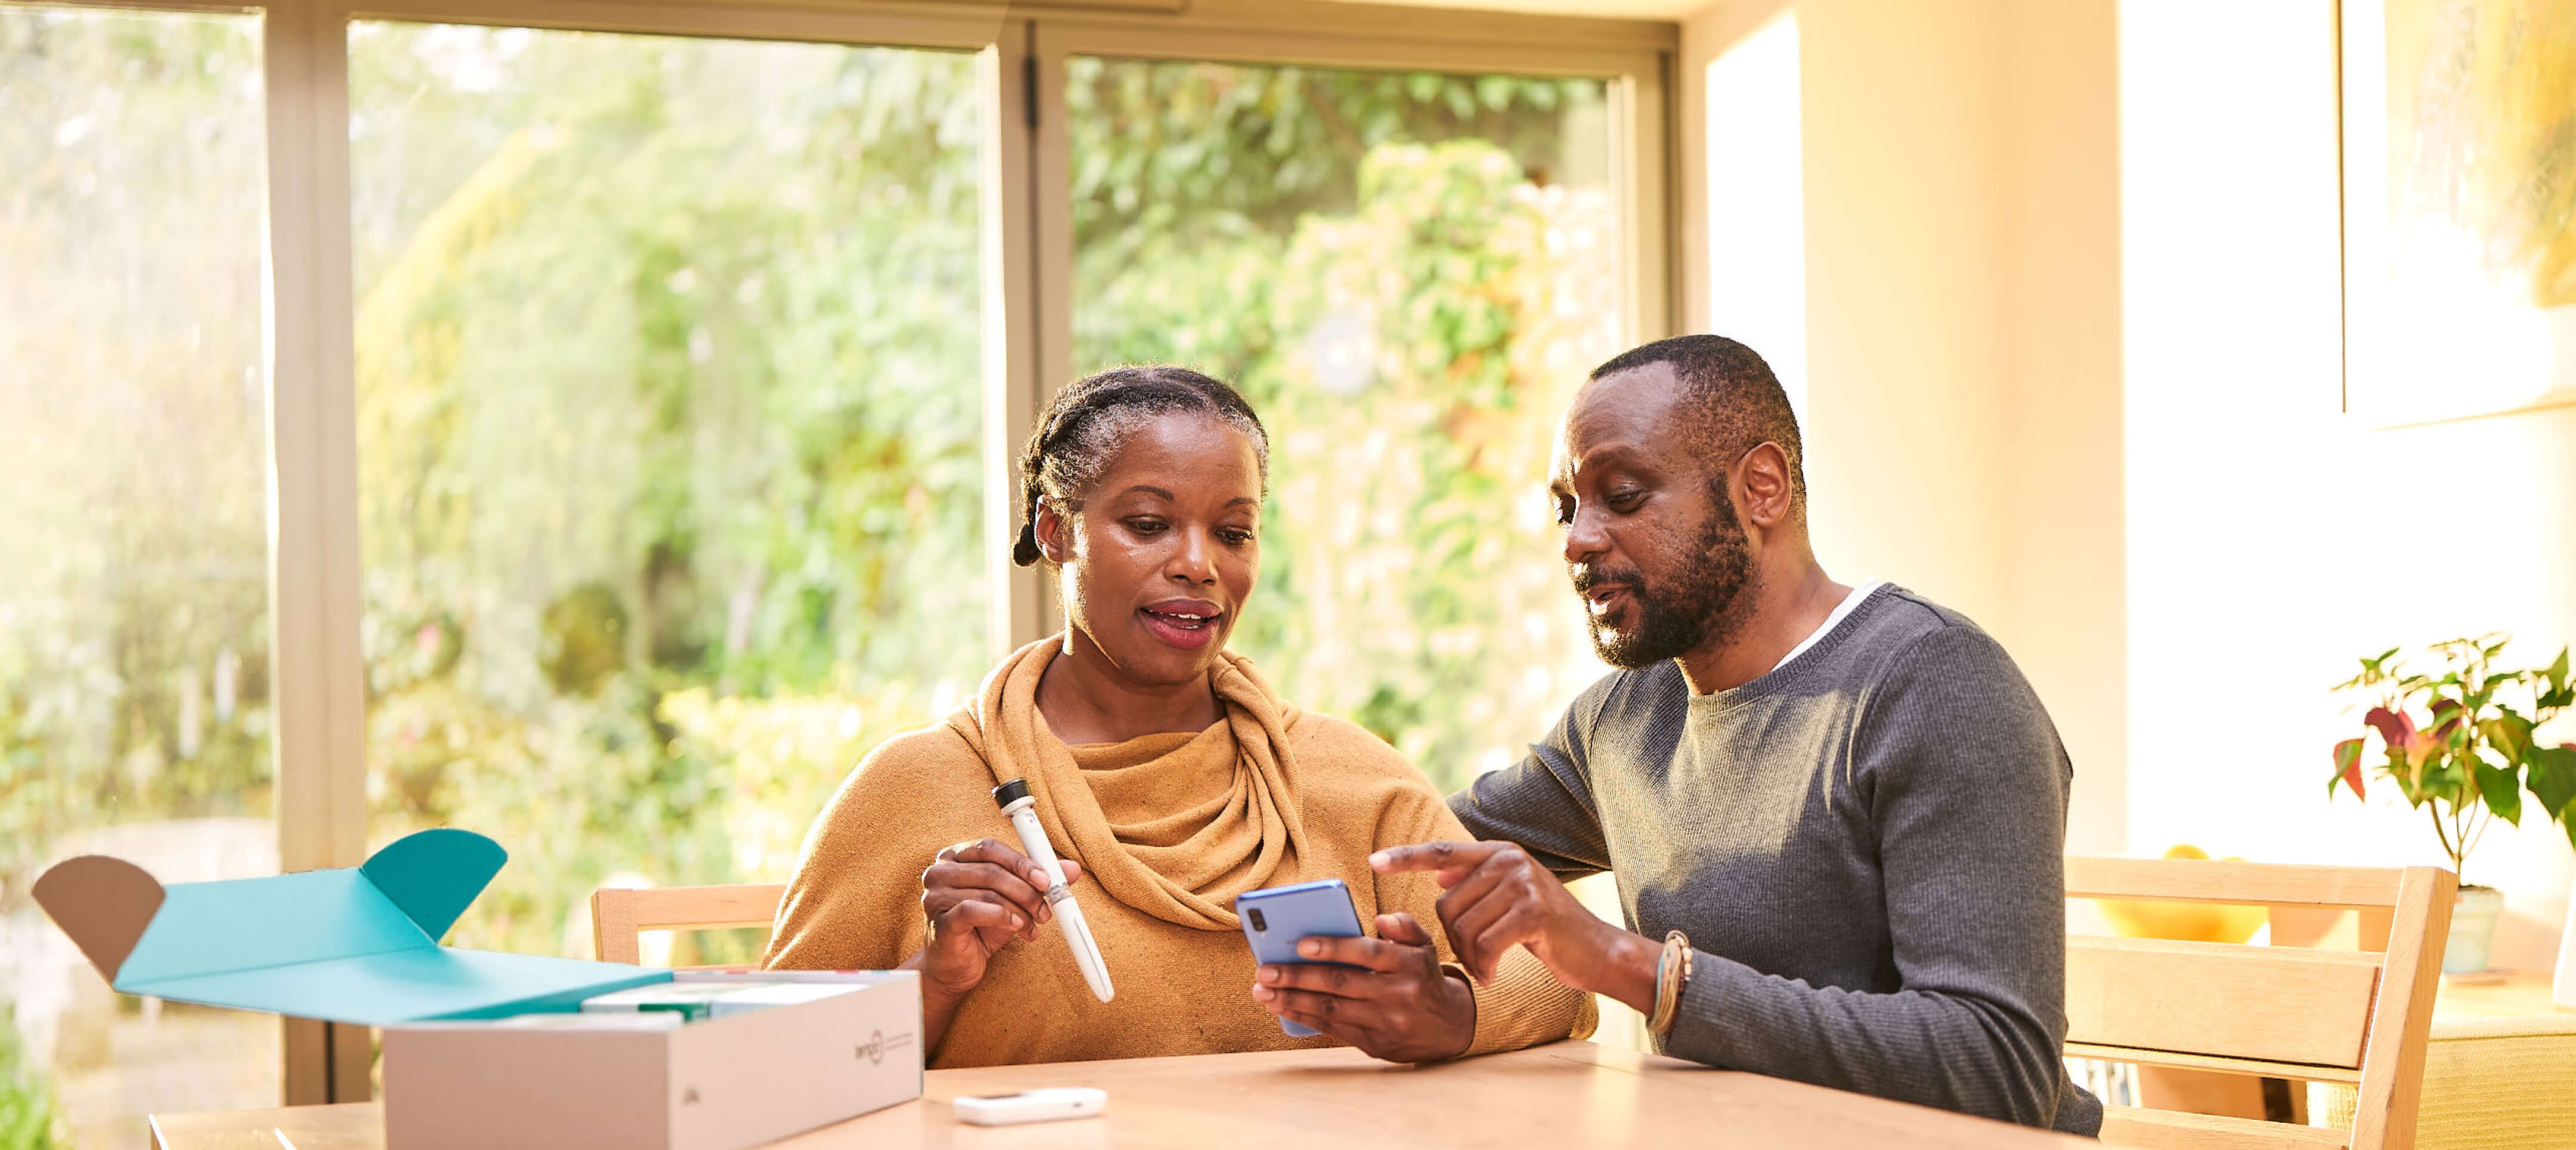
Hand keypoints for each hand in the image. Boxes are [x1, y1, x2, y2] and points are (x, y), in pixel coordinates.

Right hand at [905, 838, 1082, 1002]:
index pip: (990, 848)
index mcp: (954, 857)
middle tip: (1047, 908)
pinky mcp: (939, 922)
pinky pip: (974, 911)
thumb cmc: (980, 928)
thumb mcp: (1012, 900)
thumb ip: (1037, 881)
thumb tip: (1072, 869)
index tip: (1047, 878)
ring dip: (1020, 910)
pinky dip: (1002, 917)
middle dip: (1027, 890)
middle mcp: (939, 872)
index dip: (1022, 862)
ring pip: (989, 893)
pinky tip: (1017, 927)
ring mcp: (934, 897)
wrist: (956, 967)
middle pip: (992, 871)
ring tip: (1034, 924)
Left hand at [1249, 912, 1475, 1062]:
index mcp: (1409, 964)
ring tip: (1262, 991)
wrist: (1449, 1027)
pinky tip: (1282, 1007)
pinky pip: (1334, 1029)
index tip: (1301, 944)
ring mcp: (1386, 1022)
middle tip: (1265, 970)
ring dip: (1292, 999)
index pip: (1368, 953)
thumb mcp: (1424, 946)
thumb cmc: (1423, 977)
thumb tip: (1380, 920)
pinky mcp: (1375, 1045)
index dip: (1333, 948)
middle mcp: (1398, 994)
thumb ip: (1404, 927)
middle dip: (1298, 977)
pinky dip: (1305, 1017)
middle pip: (1341, 983)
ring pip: (1331, 1009)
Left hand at [1371, 841, 1658, 1013]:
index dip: (1406, 858)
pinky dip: (1486, 967)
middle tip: (1478, 957)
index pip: (1441, 852)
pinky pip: (1486, 945)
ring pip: (1464, 927)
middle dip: (1455, 939)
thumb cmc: (1547, 930)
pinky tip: (1495, 975)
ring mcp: (1523, 884)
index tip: (1375, 862)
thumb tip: (1440, 876)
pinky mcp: (1533, 913)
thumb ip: (1477, 885)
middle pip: (1447, 904)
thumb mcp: (1511, 899)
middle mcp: (1509, 860)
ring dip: (1471, 958)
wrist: (1596, 950)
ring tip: (1489, 966)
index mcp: (1498, 853)